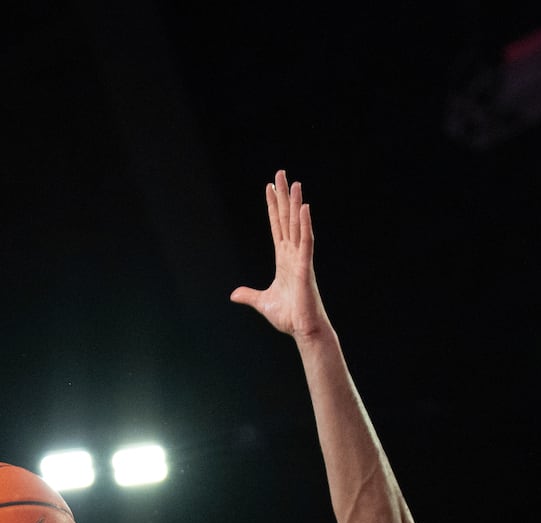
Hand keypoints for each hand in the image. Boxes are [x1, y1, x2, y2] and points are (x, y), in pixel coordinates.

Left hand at [228, 170, 333, 340]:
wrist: (303, 330)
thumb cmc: (289, 317)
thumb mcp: (262, 302)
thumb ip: (249, 295)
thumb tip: (234, 294)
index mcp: (283, 260)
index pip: (276, 227)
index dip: (272, 207)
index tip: (270, 188)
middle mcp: (293, 254)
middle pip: (287, 219)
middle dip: (283, 197)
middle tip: (281, 174)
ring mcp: (301, 259)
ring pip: (298, 225)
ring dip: (295, 204)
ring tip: (294, 183)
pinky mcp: (306, 267)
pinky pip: (307, 241)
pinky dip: (306, 224)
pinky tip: (304, 208)